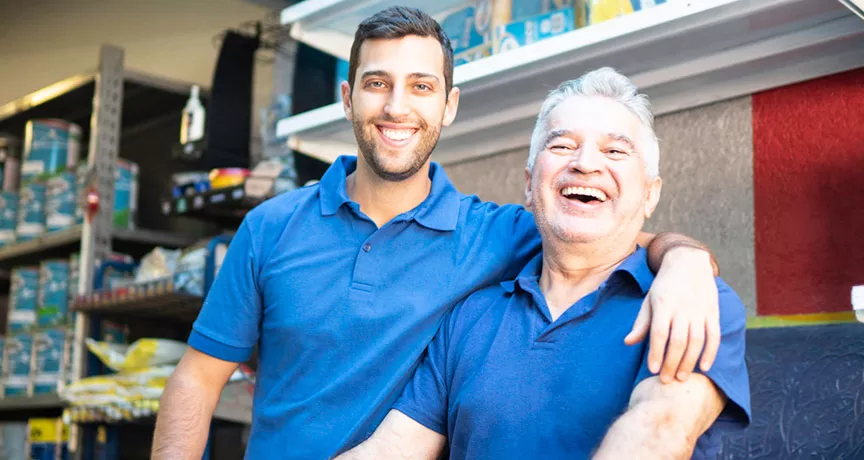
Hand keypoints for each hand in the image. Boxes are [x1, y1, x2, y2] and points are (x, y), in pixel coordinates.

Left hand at [624, 247, 719, 382]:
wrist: (689, 262)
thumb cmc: (664, 285)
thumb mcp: (649, 300)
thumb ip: (641, 323)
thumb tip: (628, 342)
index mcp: (663, 304)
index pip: (659, 333)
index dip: (656, 353)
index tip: (652, 370)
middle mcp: (683, 308)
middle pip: (678, 341)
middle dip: (672, 363)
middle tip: (666, 380)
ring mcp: (700, 310)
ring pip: (696, 341)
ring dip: (689, 362)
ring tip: (682, 377)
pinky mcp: (714, 312)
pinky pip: (714, 336)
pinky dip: (711, 352)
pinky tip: (705, 367)